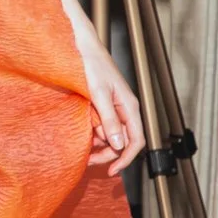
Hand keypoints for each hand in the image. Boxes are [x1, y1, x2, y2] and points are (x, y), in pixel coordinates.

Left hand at [68, 10, 144, 176]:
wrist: (81, 47)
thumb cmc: (91, 64)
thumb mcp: (98, 94)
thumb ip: (109, 119)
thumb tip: (117, 143)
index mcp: (130, 106)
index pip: (136, 140)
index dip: (126, 158)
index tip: (112, 170)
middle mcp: (125, 108)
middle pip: (123, 141)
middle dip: (108, 154)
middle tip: (89, 161)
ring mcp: (114, 107)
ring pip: (112, 135)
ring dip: (100, 145)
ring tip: (83, 150)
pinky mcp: (103, 105)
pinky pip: (103, 126)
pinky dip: (94, 134)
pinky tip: (84, 136)